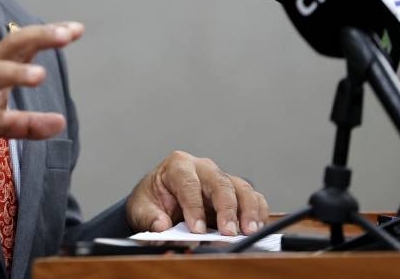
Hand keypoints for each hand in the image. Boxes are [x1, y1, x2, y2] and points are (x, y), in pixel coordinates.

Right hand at [0, 22, 82, 161]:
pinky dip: (20, 122)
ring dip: (17, 74)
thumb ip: (20, 93)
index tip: (77, 28)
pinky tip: (42, 123)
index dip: (47, 33)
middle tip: (66, 34)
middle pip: (10, 47)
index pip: (21, 41)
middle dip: (38, 37)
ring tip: (41, 74)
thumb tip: (53, 99)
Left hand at [126, 151, 268, 235]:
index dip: (194, 207)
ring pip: (240, 187)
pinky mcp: (234, 191)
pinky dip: (257, 211)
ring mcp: (220, 178)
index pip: (189, 184)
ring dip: (247, 209)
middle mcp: (202, 167)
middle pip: (220, 182)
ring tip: (248, 231)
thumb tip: (162, 227)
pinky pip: (252, 197)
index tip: (196, 230)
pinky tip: (256, 226)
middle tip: (227, 233)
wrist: (159, 198)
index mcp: (178, 166)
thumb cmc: (152, 199)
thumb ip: (150, 217)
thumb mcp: (141, 208)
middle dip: (226, 208)